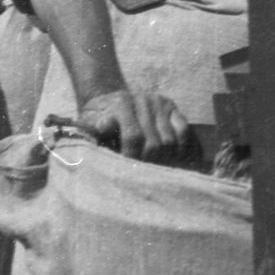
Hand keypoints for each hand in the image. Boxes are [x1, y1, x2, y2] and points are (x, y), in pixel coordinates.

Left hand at [75, 86, 192, 163]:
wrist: (108, 99)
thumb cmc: (97, 119)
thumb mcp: (90, 125)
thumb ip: (92, 134)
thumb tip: (94, 140)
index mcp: (121, 104)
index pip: (133, 136)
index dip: (133, 157)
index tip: (129, 172)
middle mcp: (143, 100)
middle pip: (154, 143)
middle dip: (149, 162)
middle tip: (144, 175)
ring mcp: (159, 103)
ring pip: (170, 140)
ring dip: (165, 159)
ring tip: (156, 169)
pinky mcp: (171, 107)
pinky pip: (183, 130)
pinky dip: (181, 147)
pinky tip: (173, 157)